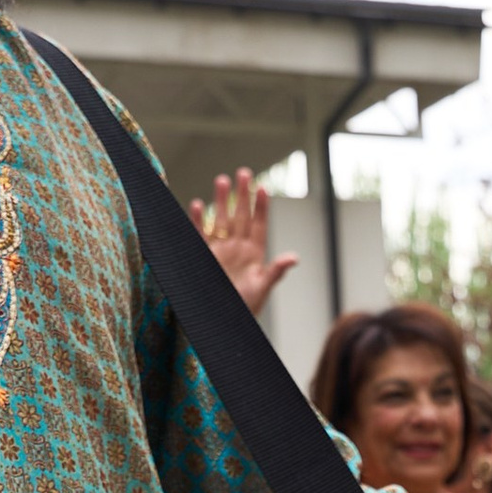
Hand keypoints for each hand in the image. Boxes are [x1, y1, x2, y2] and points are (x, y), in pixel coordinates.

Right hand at [195, 169, 296, 315]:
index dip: (261, 207)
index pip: (259, 224)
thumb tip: (294, 258)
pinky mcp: (205, 256)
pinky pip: (201, 234)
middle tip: (243, 173)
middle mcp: (238, 247)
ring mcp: (221, 250)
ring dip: (221, 201)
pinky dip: (198, 221)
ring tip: (222, 180)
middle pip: (240, 215)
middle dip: (241, 194)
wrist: (225, 319)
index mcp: (255, 253)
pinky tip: (198, 205)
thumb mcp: (263, 288)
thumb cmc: (247, 306)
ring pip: (221, 219)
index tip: (263, 188)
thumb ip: (276, 271)